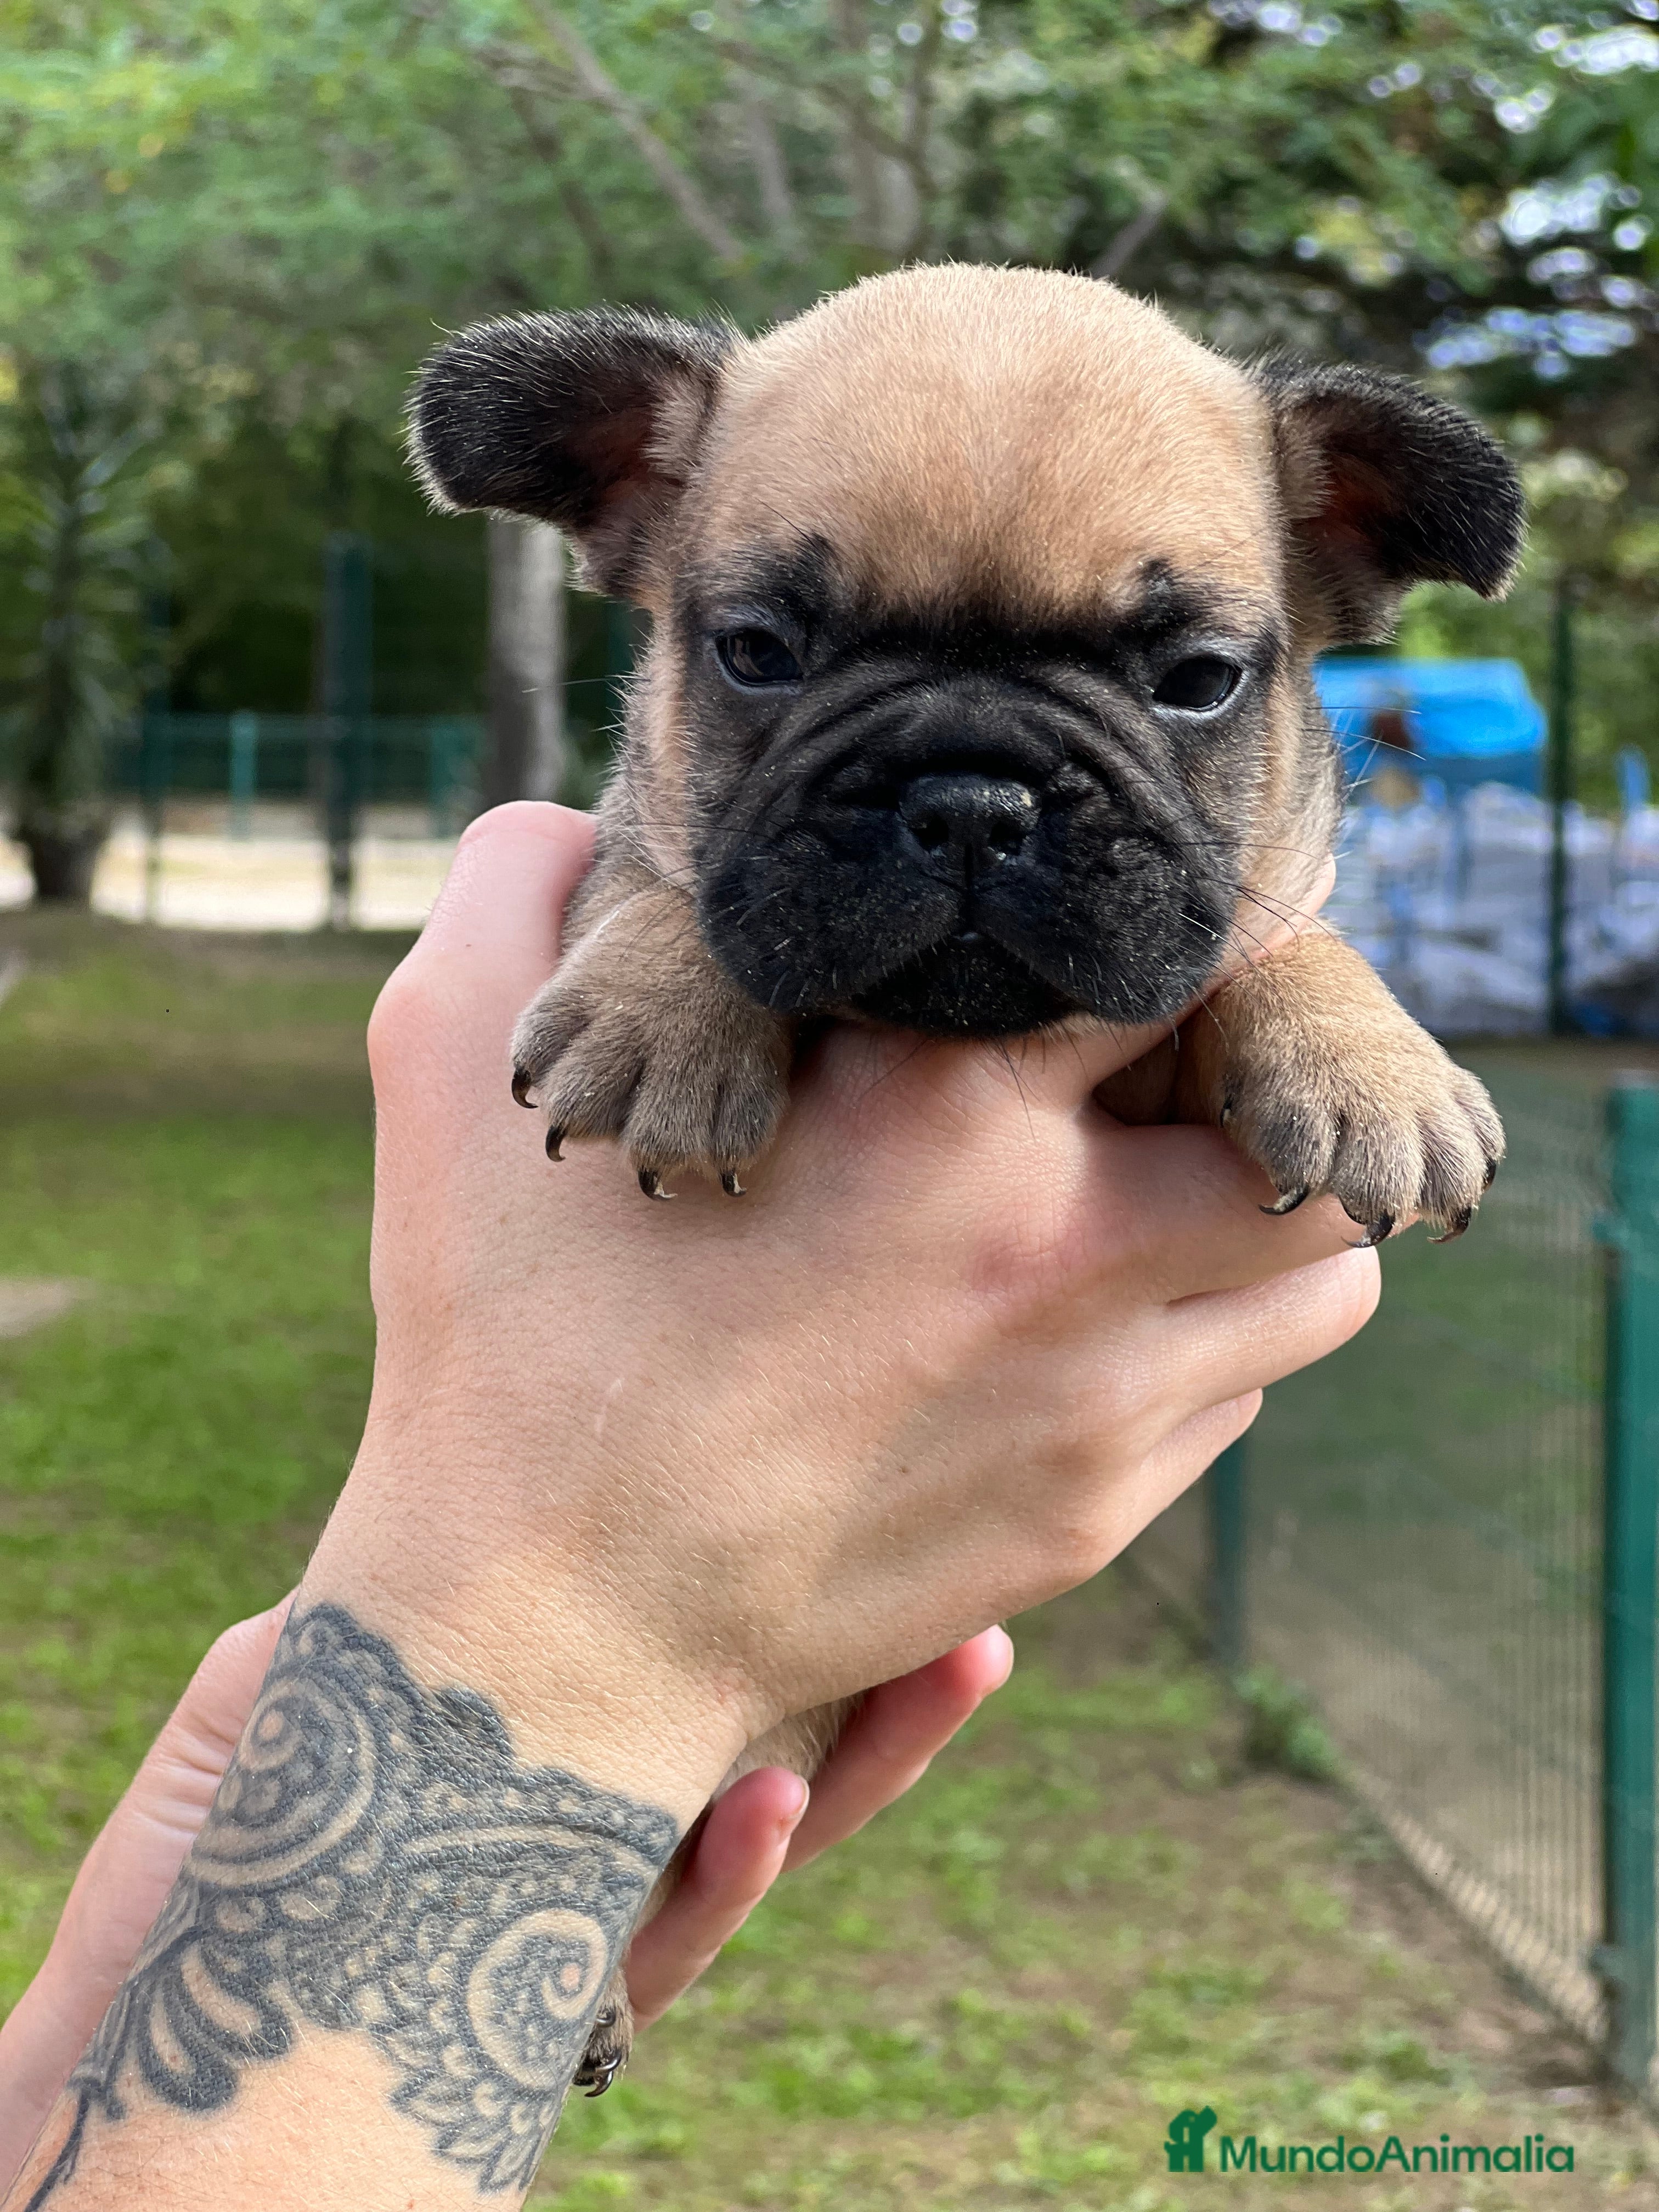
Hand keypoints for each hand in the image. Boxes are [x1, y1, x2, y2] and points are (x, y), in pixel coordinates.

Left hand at [0, 1603, 1008, 2193]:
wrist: (148, 2059)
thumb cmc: (204, 1870)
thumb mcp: (274, 1702)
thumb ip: (383, 1612)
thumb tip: (469, 1478)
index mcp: (547, 1751)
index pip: (692, 1662)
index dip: (792, 1601)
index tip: (877, 1512)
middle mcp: (583, 1836)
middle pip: (771, 1748)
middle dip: (880, 1687)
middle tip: (976, 1609)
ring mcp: (580, 1929)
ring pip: (759, 1847)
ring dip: (856, 1769)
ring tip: (941, 1670)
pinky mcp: (548, 2020)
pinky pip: (663, 1949)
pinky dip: (722, 1877)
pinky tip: (767, 1808)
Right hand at [313, 802, 1372, 1816]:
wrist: (544, 1635)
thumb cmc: (500, 1348)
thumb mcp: (448, 1067)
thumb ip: (514, 892)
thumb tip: (564, 813)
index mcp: (938, 1114)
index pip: (1170, 953)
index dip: (1160, 920)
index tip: (1109, 931)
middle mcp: (1062, 1252)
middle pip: (1304, 1125)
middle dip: (1263, 1076)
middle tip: (1174, 1065)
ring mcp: (1097, 1402)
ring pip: (1318, 1281)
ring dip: (1268, 1219)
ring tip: (1161, 1196)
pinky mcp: (1089, 1517)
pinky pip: (1236, 1400)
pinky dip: (1208, 1341)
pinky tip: (1096, 1325)